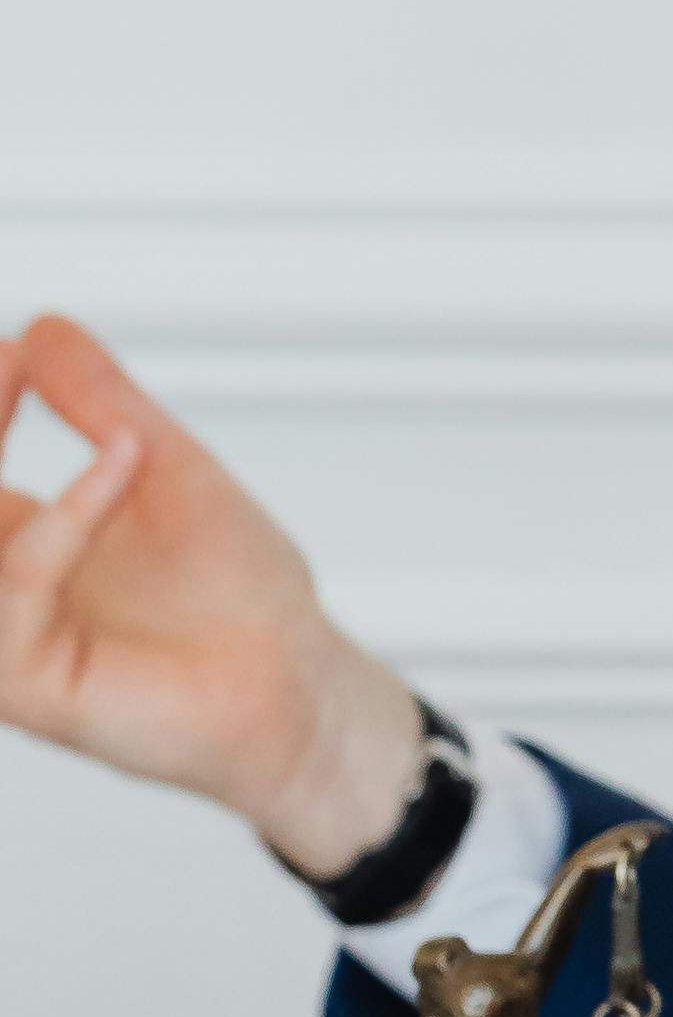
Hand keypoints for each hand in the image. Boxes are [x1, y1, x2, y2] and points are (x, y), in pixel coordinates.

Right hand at [0, 317, 424, 872]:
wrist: (299, 678)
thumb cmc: (237, 594)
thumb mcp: (162, 467)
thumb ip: (102, 404)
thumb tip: (42, 329)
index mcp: (17, 548)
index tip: (15, 350)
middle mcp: (0, 596)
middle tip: (5, 358)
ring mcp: (5, 643)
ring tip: (20, 373)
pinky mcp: (32, 686)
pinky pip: (13, 594)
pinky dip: (63, 520)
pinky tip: (123, 463)